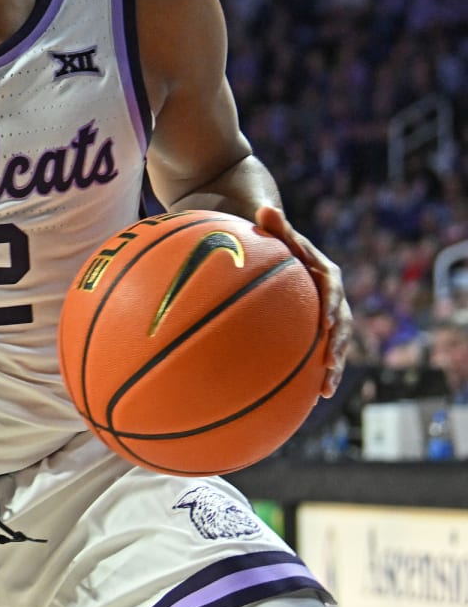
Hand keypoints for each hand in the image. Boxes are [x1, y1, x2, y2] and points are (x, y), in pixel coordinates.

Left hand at [256, 204, 350, 397]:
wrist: (275, 248)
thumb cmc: (271, 238)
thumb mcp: (272, 228)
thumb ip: (273, 223)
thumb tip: (265, 208)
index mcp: (324, 273)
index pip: (333, 287)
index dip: (332, 304)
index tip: (326, 321)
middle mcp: (330, 296)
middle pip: (341, 323)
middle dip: (338, 345)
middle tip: (331, 365)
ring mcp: (323, 315)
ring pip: (333, 343)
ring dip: (331, 367)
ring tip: (326, 391)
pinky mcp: (313, 330)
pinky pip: (315, 352)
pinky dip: (313, 373)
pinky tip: (304, 398)